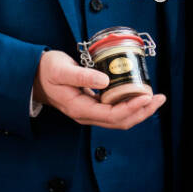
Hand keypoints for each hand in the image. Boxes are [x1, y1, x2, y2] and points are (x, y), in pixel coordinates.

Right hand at [33, 50, 164, 128]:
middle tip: (159, 98)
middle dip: (142, 112)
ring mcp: (90, 112)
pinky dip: (130, 104)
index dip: (132, 107)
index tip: (146, 96)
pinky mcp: (93, 105)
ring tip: (155, 98)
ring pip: (120, 118)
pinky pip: (115, 110)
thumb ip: (82, 76)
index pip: (112, 115)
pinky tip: (139, 95)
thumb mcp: (61, 70)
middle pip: (121, 121)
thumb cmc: (46, 71)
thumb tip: (105, 81)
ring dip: (139, 110)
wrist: (33, 76)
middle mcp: (87, 115)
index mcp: (80, 109)